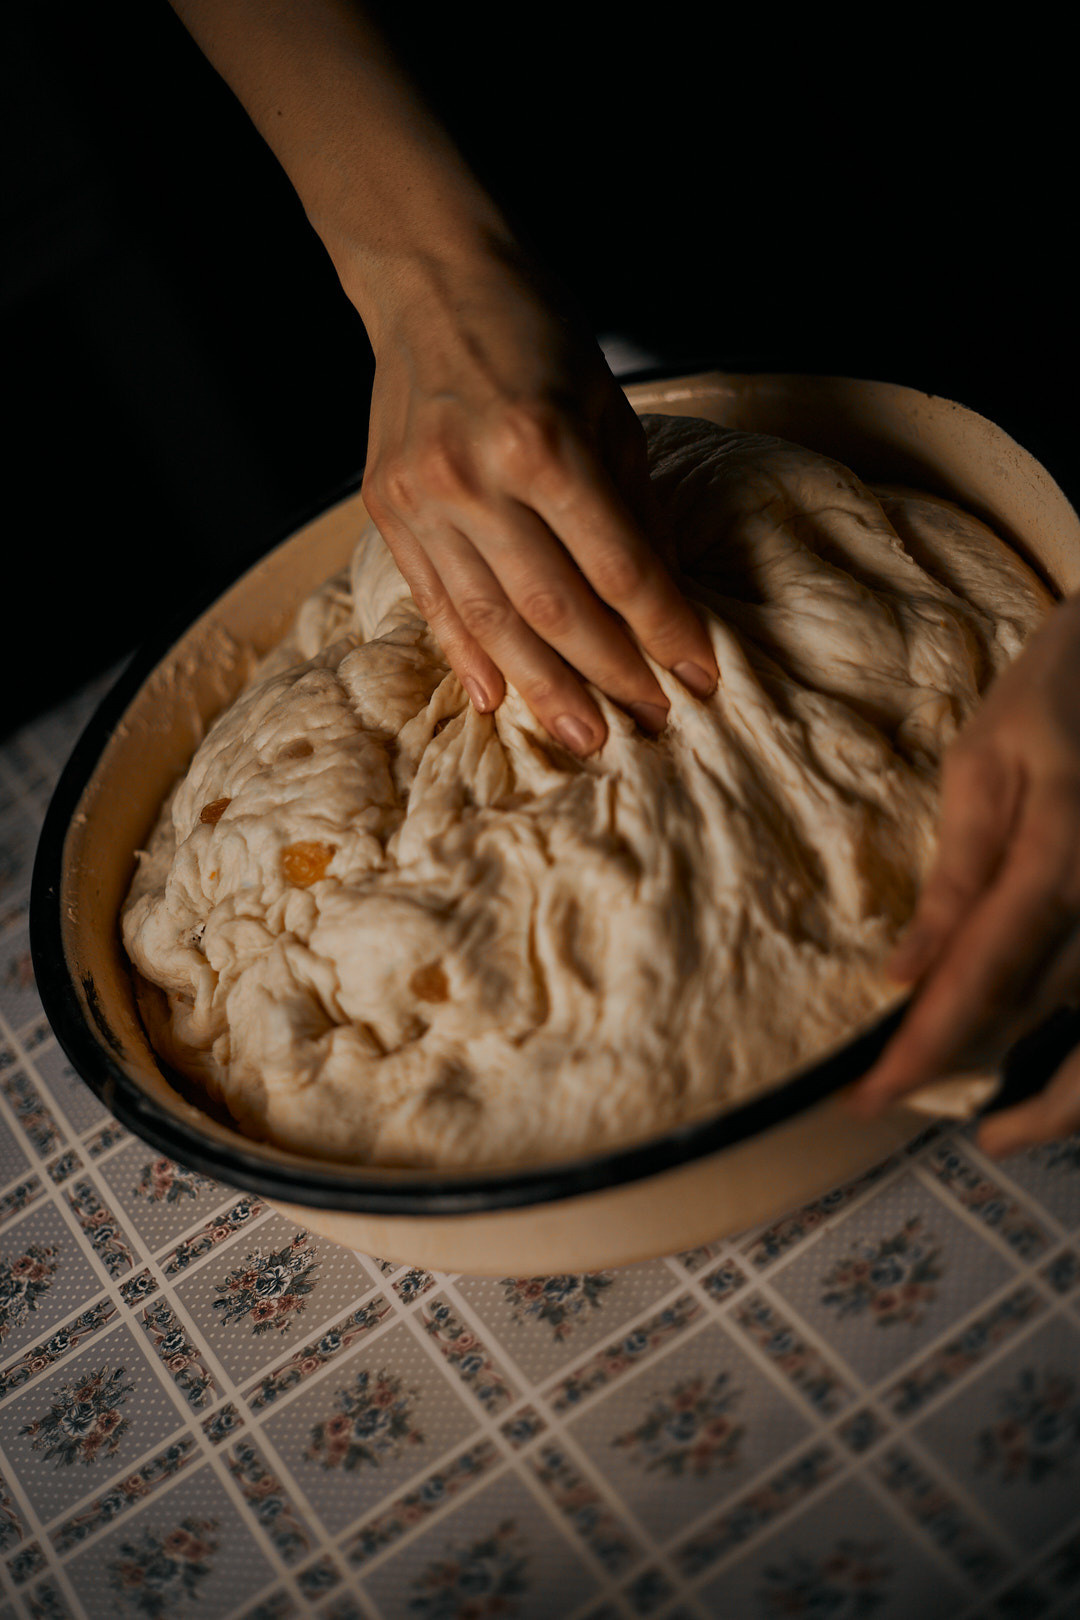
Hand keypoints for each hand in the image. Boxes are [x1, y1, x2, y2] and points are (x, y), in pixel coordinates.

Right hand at [357, 248, 717, 753]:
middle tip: (651, 722)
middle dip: (612, 675)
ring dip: (545, 689)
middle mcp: (476, 476)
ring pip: (492, 621)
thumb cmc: (535, 332)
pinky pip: (434, 601)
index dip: (666, 630)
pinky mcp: (385, 509)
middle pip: (556, 609)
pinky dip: (468, 656)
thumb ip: (635, 506)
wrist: (429, 278)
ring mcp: (422, 498)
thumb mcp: (609, 406)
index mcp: (546, 442)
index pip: (620, 568)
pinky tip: (497, 701)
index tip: (701, 675)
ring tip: (586, 737)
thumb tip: (664, 599)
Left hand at [847, 592, 1079, 1155]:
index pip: (976, 983)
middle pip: (1048, 1026)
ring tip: (1009, 1126)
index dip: (921, 1050)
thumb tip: (904, 972)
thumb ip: (954, 877)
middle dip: (989, 1088)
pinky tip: (1057, 1067)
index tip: (870, 1097)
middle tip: (930, 1118)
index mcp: (1054, 862)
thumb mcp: (983, 766)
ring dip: (1057, 1093)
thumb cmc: (1053, 695)